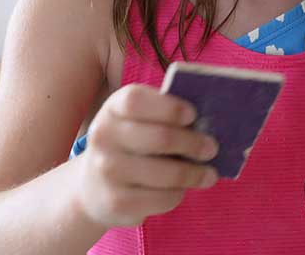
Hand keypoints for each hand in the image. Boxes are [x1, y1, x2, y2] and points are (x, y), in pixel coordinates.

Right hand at [73, 83, 219, 228]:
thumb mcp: (136, 122)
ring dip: (194, 173)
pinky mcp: (116, 203)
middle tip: (211, 148)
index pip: (136, 101)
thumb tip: (206, 122)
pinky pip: (162, 198)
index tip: (193, 115)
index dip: (169, 107)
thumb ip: (163, 116)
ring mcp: (107, 172)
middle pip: (160, 138)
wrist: (92, 188)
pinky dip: (179, 194)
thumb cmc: (129, 146)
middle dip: (193, 143)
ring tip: (209, 174)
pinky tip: (182, 189)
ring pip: (167, 173)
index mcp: (112, 110)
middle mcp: (103, 138)